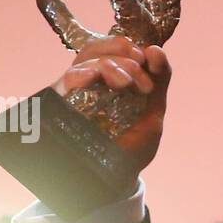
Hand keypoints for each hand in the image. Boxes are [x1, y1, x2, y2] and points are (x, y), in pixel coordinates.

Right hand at [52, 37, 171, 172]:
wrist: (118, 177)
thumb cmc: (133, 144)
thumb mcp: (154, 111)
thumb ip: (160, 79)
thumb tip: (155, 50)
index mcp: (115, 75)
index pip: (117, 46)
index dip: (133, 46)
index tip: (151, 59)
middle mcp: (94, 78)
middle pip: (100, 47)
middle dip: (125, 57)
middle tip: (141, 78)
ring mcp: (78, 89)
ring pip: (86, 58)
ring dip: (109, 64)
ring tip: (124, 83)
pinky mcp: (62, 102)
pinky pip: (67, 78)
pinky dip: (81, 74)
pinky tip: (90, 79)